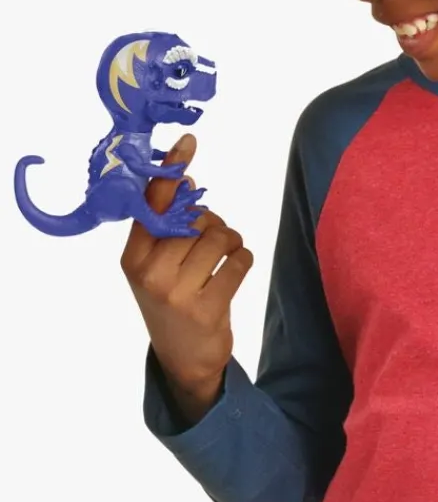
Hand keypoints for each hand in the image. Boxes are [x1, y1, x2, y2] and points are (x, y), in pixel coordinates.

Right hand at [120, 132, 253, 407]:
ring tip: (224, 257)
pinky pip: (238, 260)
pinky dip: (242, 260)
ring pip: (219, 236)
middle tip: (210, 244)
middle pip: (195, 219)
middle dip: (212, 224)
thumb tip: (185, 179)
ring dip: (231, 241)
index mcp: (132, 258)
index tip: (187, 142)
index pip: (151, 204)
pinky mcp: (206, 308)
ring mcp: (176, 293)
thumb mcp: (157, 265)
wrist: (184, 359)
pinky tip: (232, 273)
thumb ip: (166, 226)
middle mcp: (149, 273)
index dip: (170, 172)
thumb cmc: (174, 301)